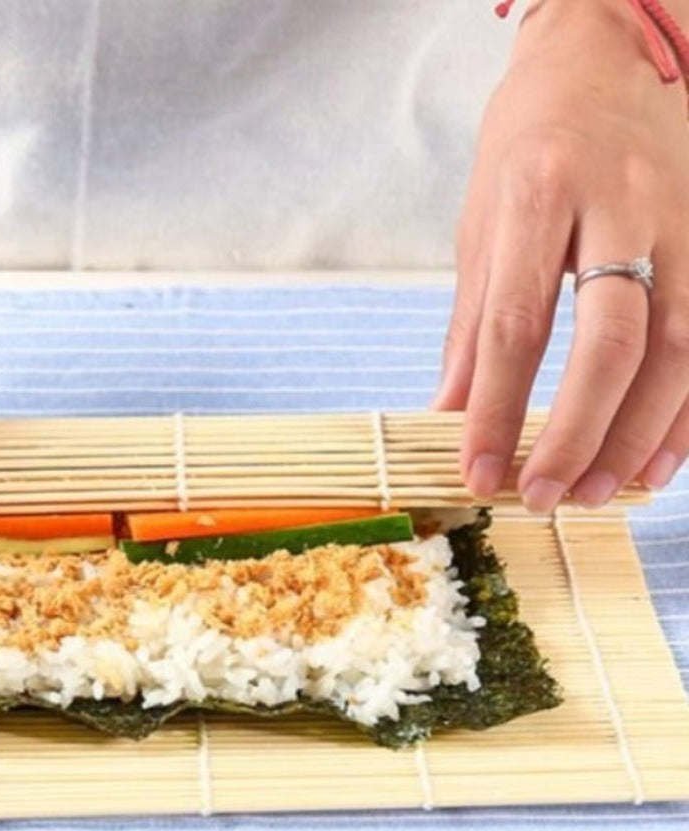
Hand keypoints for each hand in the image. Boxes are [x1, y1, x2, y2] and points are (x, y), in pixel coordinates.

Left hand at [436, 0, 688, 511]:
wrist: (610, 52)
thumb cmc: (530, 142)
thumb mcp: (480, 223)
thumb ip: (471, 325)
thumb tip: (448, 414)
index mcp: (537, 199)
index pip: (515, 327)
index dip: (497, 412)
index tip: (477, 473)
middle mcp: (618, 208)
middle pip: (611, 341)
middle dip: (577, 432)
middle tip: (543, 496)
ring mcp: (681, 222)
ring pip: (678, 346)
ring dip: (640, 434)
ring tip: (597, 492)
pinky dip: (688, 411)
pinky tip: (658, 461)